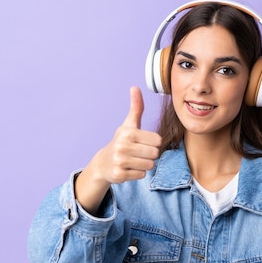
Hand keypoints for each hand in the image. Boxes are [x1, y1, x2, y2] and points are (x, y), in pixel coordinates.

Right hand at [75, 87, 161, 212]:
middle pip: (155, 153)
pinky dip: (138, 173)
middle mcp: (123, 146)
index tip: (143, 142)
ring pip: (150, 165)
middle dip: (150, 154)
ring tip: (134, 160)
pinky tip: (129, 168)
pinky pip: (141, 175)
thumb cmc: (122, 141)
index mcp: (128, 132)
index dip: (153, 143)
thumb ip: (136, 107)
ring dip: (145, 164)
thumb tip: (135, 87)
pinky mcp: (119, 175)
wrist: (104, 162)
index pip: (157, 140)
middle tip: (139, 153)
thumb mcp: (129, 124)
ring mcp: (120, 161)